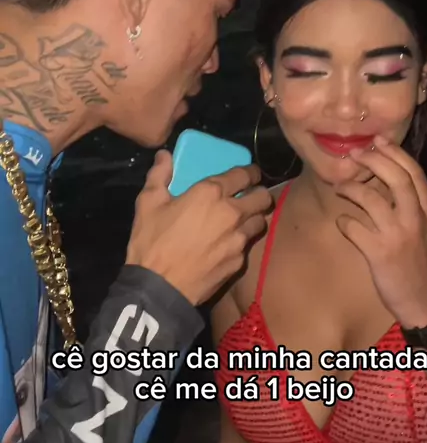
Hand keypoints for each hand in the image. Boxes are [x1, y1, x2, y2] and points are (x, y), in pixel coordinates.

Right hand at [126, 151, 271, 305]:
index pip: (244, 174)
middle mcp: (232, 213)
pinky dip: (242, 241)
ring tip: (242, 220)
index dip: (250, 172)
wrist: (160, 288)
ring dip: (254, 217)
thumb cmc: (152, 241)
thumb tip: (165, 155)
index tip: (249, 174)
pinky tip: (229, 245)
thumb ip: (159, 175)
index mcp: (211, 193)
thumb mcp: (148, 203)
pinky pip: (247, 245)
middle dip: (258, 193)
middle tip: (248, 196)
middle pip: (262, 197)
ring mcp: (238, 239)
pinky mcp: (239, 262)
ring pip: (261, 221)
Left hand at [335, 136, 426, 325]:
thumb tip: (387, 176)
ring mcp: (396, 235)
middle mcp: (415, 218)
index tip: (378, 140)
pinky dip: (343, 222)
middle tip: (355, 154)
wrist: (422, 300)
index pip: (414, 172)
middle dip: (374, 161)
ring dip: (351, 189)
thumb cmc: (418, 261)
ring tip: (340, 187)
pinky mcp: (378, 253)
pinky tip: (342, 223)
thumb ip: (410, 204)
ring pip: (371, 199)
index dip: (395, 153)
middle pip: (396, 178)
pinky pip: (353, 227)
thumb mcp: (424, 228)